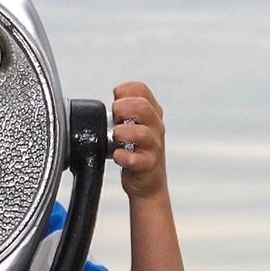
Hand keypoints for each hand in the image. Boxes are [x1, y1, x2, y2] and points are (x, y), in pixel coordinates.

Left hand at [111, 81, 167, 199]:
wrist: (147, 181)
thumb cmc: (136, 149)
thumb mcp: (134, 124)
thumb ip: (125, 109)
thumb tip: (113, 95)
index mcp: (152, 112)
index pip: (141, 89)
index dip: (124, 91)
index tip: (115, 101)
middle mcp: (156, 126)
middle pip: (142, 107)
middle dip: (122, 109)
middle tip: (114, 119)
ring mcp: (154, 146)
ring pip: (141, 133)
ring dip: (121, 133)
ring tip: (115, 138)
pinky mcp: (147, 165)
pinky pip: (134, 159)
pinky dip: (122, 156)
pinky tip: (118, 155)